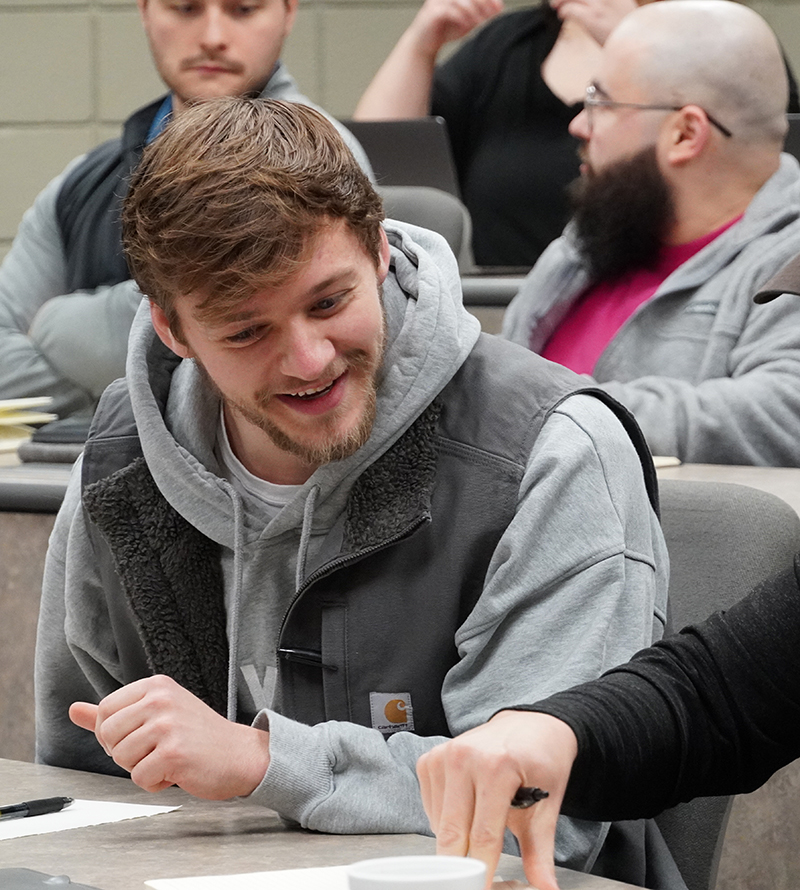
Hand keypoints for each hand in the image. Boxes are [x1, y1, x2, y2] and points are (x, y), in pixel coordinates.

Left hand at [69, 675, 270, 798]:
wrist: (240, 754)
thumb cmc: (198, 736)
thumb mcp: (157, 714)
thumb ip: (114, 713)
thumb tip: (74, 710)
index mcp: (156, 686)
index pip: (105, 710)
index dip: (116, 733)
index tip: (142, 736)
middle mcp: (161, 700)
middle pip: (108, 736)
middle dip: (127, 753)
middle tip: (156, 750)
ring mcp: (167, 725)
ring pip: (121, 758)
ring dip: (141, 768)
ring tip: (168, 759)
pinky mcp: (174, 753)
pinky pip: (138, 778)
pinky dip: (155, 784)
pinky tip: (177, 772)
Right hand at [409, 0, 504, 57]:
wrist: (424, 45)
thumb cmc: (446, 31)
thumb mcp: (467, 21)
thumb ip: (480, 13)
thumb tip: (499, 7)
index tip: (499, 9)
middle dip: (483, 4)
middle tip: (492, 17)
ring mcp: (438, 1)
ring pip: (461, 1)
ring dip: (473, 12)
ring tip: (480, 24)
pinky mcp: (432, 11)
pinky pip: (450, 11)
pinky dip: (461, 18)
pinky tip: (467, 26)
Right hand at [416, 710, 577, 889]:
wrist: (532, 725)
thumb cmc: (541, 761)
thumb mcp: (547, 806)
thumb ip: (541, 852)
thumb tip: (545, 889)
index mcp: (497, 767)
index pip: (483, 835)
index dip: (483, 872)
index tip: (483, 889)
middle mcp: (465, 757)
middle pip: (453, 832)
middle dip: (461, 865)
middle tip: (471, 882)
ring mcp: (444, 754)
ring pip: (439, 823)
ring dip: (455, 841)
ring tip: (478, 838)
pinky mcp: (430, 758)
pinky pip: (430, 806)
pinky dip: (444, 821)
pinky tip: (465, 814)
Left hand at [550, 0, 637, 44]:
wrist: (637, 42)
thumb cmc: (630, 30)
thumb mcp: (625, 8)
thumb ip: (612, 3)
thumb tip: (599, 8)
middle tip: (557, 1)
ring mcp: (598, 6)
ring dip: (561, 0)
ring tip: (555, 5)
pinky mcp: (592, 18)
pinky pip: (571, 10)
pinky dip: (564, 11)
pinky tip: (562, 15)